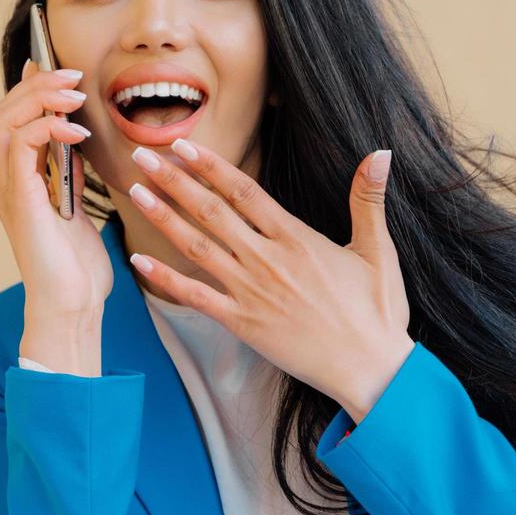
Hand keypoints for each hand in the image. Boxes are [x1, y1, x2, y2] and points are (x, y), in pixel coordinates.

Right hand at [0, 59, 111, 320]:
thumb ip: (69, 175)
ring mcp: (9, 191)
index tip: (56, 68)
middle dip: (36, 85)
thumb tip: (71, 141)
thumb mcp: (77, 210)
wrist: (71, 307)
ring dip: (39, 99)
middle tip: (71, 77)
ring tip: (73, 94)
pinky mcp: (19, 200)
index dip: (28, 89)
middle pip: (1, 113)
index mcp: (19, 184)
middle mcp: (7, 183)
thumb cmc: (77, 270)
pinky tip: (75, 132)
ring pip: (3, 122)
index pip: (11, 121)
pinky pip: (20, 147)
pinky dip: (46, 128)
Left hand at [126, 138, 414, 421]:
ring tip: (135, 193)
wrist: (370, 369)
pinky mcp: (242, 323)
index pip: (244, 192)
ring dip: (164, 218)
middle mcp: (267, 260)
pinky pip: (196, 297)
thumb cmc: (376, 312)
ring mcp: (251, 291)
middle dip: (174, 181)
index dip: (210, 166)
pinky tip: (138, 260)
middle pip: (211, 211)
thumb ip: (368, 200)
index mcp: (296, 238)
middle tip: (142, 156)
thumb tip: (380, 154)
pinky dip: (165, 279)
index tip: (183, 144)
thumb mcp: (377, 250)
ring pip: (197, 247)